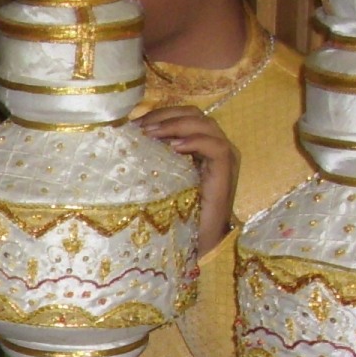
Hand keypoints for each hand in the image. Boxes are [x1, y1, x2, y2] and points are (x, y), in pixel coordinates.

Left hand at [139, 105, 239, 253]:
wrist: (197, 243)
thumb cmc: (176, 214)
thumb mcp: (162, 178)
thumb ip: (156, 157)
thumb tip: (129, 138)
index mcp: (202, 146)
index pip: (186, 115)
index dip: (162, 113)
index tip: (136, 123)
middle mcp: (216, 147)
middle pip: (195, 114)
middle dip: (166, 115)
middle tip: (141, 127)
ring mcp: (225, 158)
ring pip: (205, 125)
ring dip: (175, 125)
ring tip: (152, 134)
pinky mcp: (226, 171)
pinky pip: (215, 146)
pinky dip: (194, 141)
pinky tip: (174, 146)